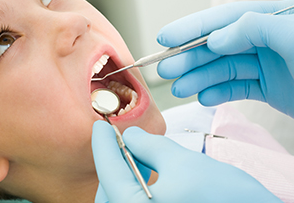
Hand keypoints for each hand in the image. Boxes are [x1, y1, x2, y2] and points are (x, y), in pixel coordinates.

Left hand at [92, 121, 281, 202]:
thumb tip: (130, 136)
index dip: (102, 145)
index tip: (100, 127)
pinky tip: (147, 173)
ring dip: (124, 175)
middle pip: (109, 190)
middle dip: (113, 163)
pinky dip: (135, 188)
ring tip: (137, 154)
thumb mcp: (182, 163)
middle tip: (121, 140)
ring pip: (120, 199)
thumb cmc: (223, 196)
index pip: (108, 172)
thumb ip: (149, 146)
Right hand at [157, 0, 293, 117]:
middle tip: (165, 69)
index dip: (192, 28)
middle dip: (189, 58)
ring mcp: (267, 64)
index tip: (165, 38)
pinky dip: (219, 94)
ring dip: (198, 79)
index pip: (224, 18)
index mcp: (272, 18)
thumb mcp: (291, 35)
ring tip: (179, 89)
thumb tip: (216, 39)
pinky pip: (237, 89)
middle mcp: (265, 39)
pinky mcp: (270, 88)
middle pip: (218, 46)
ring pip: (223, 69)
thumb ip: (253, 27)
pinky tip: (204, 98)